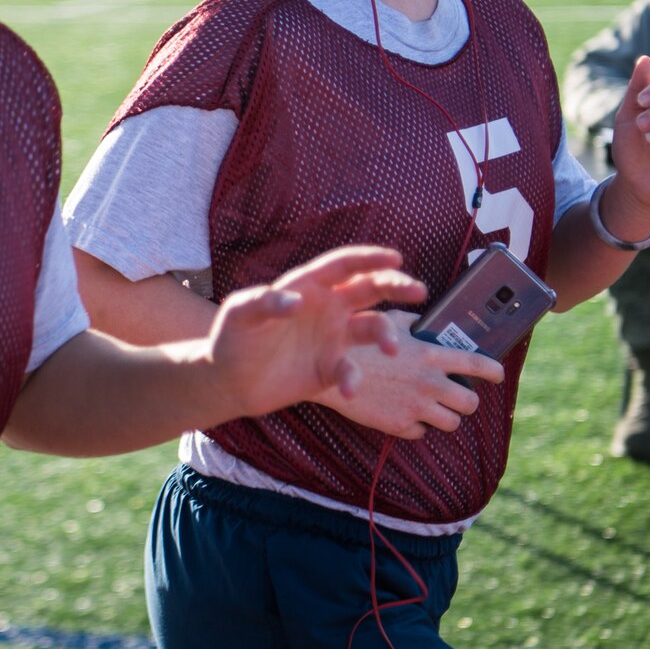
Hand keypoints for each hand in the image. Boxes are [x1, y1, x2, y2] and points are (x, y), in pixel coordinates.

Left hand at [207, 245, 424, 418]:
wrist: (230, 380)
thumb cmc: (232, 338)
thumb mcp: (240, 313)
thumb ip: (265, 302)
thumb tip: (297, 301)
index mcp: (309, 285)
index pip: (345, 265)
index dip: (370, 258)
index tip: (395, 259)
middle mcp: (327, 306)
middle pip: (370, 288)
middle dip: (396, 286)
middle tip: (419, 291)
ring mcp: (333, 337)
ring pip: (372, 327)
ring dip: (386, 335)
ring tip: (389, 348)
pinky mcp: (331, 367)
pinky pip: (352, 369)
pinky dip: (354, 378)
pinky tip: (348, 390)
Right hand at [314, 310, 504, 438]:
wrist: (332, 373)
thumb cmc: (359, 341)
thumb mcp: (390, 323)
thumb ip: (415, 325)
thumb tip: (428, 322)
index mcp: (431, 356)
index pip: (476, 365)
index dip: (493, 371)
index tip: (499, 375)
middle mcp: (429, 383)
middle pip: (470, 402)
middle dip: (467, 400)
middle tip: (456, 395)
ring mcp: (416, 407)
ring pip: (452, 422)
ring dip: (445, 415)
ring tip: (431, 406)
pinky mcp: (400, 425)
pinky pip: (421, 432)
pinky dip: (416, 425)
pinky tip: (403, 411)